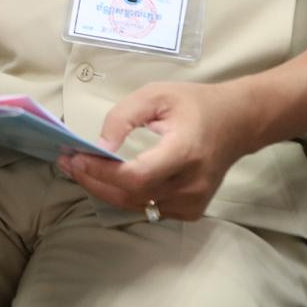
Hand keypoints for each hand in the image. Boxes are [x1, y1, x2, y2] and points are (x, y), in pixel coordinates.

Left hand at [58, 81, 256, 221]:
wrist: (238, 123)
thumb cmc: (195, 104)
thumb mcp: (156, 95)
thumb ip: (123, 117)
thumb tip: (98, 146)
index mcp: (184, 151)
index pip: (137, 176)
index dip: (102, 172)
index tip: (75, 157)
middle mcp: (190, 183)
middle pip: (131, 195)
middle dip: (94, 181)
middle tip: (68, 163)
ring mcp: (193, 202)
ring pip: (136, 205)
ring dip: (105, 190)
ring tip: (81, 169)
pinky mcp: (192, 211)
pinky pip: (149, 208)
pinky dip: (126, 196)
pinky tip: (110, 179)